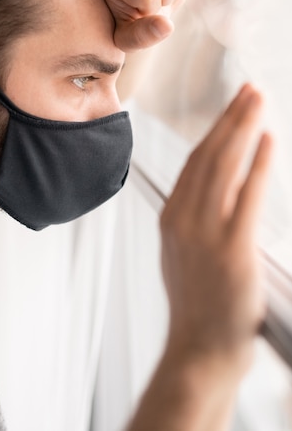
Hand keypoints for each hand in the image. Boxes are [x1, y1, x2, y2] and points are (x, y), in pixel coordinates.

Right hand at [160, 84, 272, 375]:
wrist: (198, 350)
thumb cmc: (196, 305)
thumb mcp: (180, 254)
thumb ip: (190, 220)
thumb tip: (206, 193)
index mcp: (171, 218)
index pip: (194, 162)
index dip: (215, 130)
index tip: (230, 107)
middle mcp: (184, 218)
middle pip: (208, 155)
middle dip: (230, 117)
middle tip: (249, 89)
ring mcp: (206, 232)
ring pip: (224, 166)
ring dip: (243, 128)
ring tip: (258, 100)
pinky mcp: (232, 249)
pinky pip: (247, 195)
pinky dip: (258, 163)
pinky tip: (268, 141)